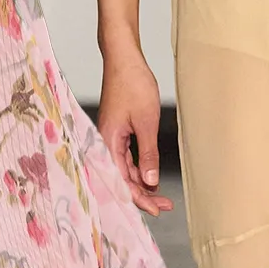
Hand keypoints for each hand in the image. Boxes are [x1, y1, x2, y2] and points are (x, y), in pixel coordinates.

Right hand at [96, 48, 173, 215]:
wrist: (123, 58)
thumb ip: (147, 154)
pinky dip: (137, 168)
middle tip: (164, 206)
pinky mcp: (115, 131)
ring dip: (140, 182)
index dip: (138, 198)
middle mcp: (104, 142)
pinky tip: (149, 175)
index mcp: (107, 142)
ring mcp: (109, 137)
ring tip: (161, 194)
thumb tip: (149, 180)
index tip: (156, 209)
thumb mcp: (146, 122)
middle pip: (120, 178)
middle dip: (141, 194)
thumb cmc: (133, 84)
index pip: (120, 180)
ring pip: (123, 169)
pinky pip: (124, 157)